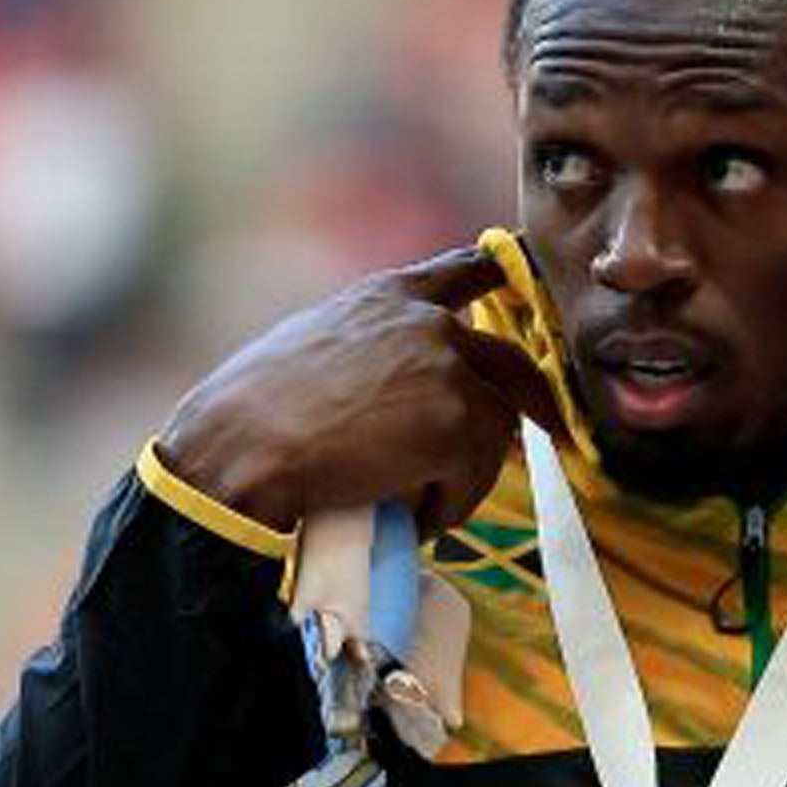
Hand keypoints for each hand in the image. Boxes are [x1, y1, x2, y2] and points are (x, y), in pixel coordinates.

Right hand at [160, 246, 562, 533]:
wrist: (238, 448)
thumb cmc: (252, 412)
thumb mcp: (315, 345)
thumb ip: (373, 346)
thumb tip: (403, 387)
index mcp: (390, 295)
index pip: (466, 270)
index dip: (502, 276)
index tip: (526, 278)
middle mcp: (429, 321)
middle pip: (510, 363)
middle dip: (532, 404)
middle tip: (548, 431)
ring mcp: (448, 369)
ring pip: (494, 433)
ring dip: (463, 475)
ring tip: (417, 504)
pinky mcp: (458, 423)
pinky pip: (475, 477)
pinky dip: (449, 506)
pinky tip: (412, 516)